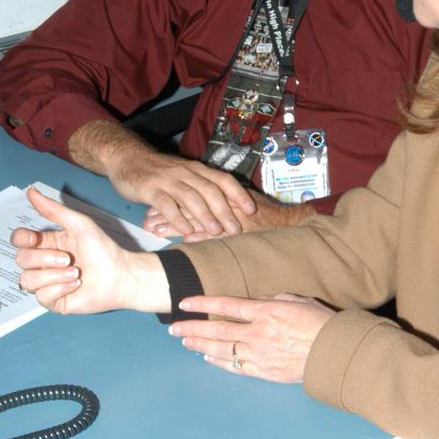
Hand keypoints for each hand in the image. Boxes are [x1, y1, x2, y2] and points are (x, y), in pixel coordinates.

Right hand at [11, 186, 167, 314]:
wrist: (120, 275)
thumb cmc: (103, 249)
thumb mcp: (79, 224)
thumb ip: (53, 210)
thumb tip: (31, 191)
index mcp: (47, 243)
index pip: (19, 240)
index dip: (22, 239)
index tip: (35, 238)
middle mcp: (44, 263)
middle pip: (21, 260)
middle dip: (46, 259)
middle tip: (69, 259)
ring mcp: (47, 282)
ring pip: (27, 280)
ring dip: (54, 276)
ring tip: (76, 273)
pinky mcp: (53, 300)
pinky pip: (41, 297)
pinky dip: (59, 289)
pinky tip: (76, 285)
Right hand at [68, 120, 255, 238]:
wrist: (126, 157)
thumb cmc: (157, 171)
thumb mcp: (182, 174)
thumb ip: (199, 187)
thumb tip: (224, 207)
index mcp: (196, 169)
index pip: (223, 179)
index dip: (238, 194)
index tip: (251, 210)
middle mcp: (185, 173)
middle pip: (210, 190)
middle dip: (225, 210)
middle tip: (236, 229)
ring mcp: (168, 180)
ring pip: (191, 197)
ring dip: (205, 215)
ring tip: (216, 231)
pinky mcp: (151, 189)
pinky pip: (166, 204)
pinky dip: (177, 217)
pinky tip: (185, 230)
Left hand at [151, 190, 315, 242]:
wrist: (291, 223)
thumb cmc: (268, 215)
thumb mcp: (244, 203)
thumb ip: (225, 205)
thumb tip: (206, 210)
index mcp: (223, 194)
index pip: (191, 196)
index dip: (172, 202)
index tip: (154, 207)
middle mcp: (223, 204)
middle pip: (188, 206)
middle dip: (167, 213)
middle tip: (147, 220)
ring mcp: (229, 218)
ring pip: (195, 219)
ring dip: (174, 226)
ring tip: (154, 231)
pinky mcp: (236, 232)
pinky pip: (212, 235)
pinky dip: (196, 239)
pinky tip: (180, 244)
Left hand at [168, 293, 334, 382]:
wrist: (332, 352)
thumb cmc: (319, 323)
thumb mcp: (297, 300)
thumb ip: (273, 300)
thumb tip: (258, 300)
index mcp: (265, 312)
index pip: (225, 306)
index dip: (202, 303)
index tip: (184, 303)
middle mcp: (257, 333)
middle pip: (216, 330)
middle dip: (192, 328)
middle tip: (174, 328)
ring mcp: (258, 354)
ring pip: (221, 350)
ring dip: (199, 345)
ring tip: (184, 341)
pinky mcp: (263, 371)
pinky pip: (234, 367)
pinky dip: (218, 362)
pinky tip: (207, 357)